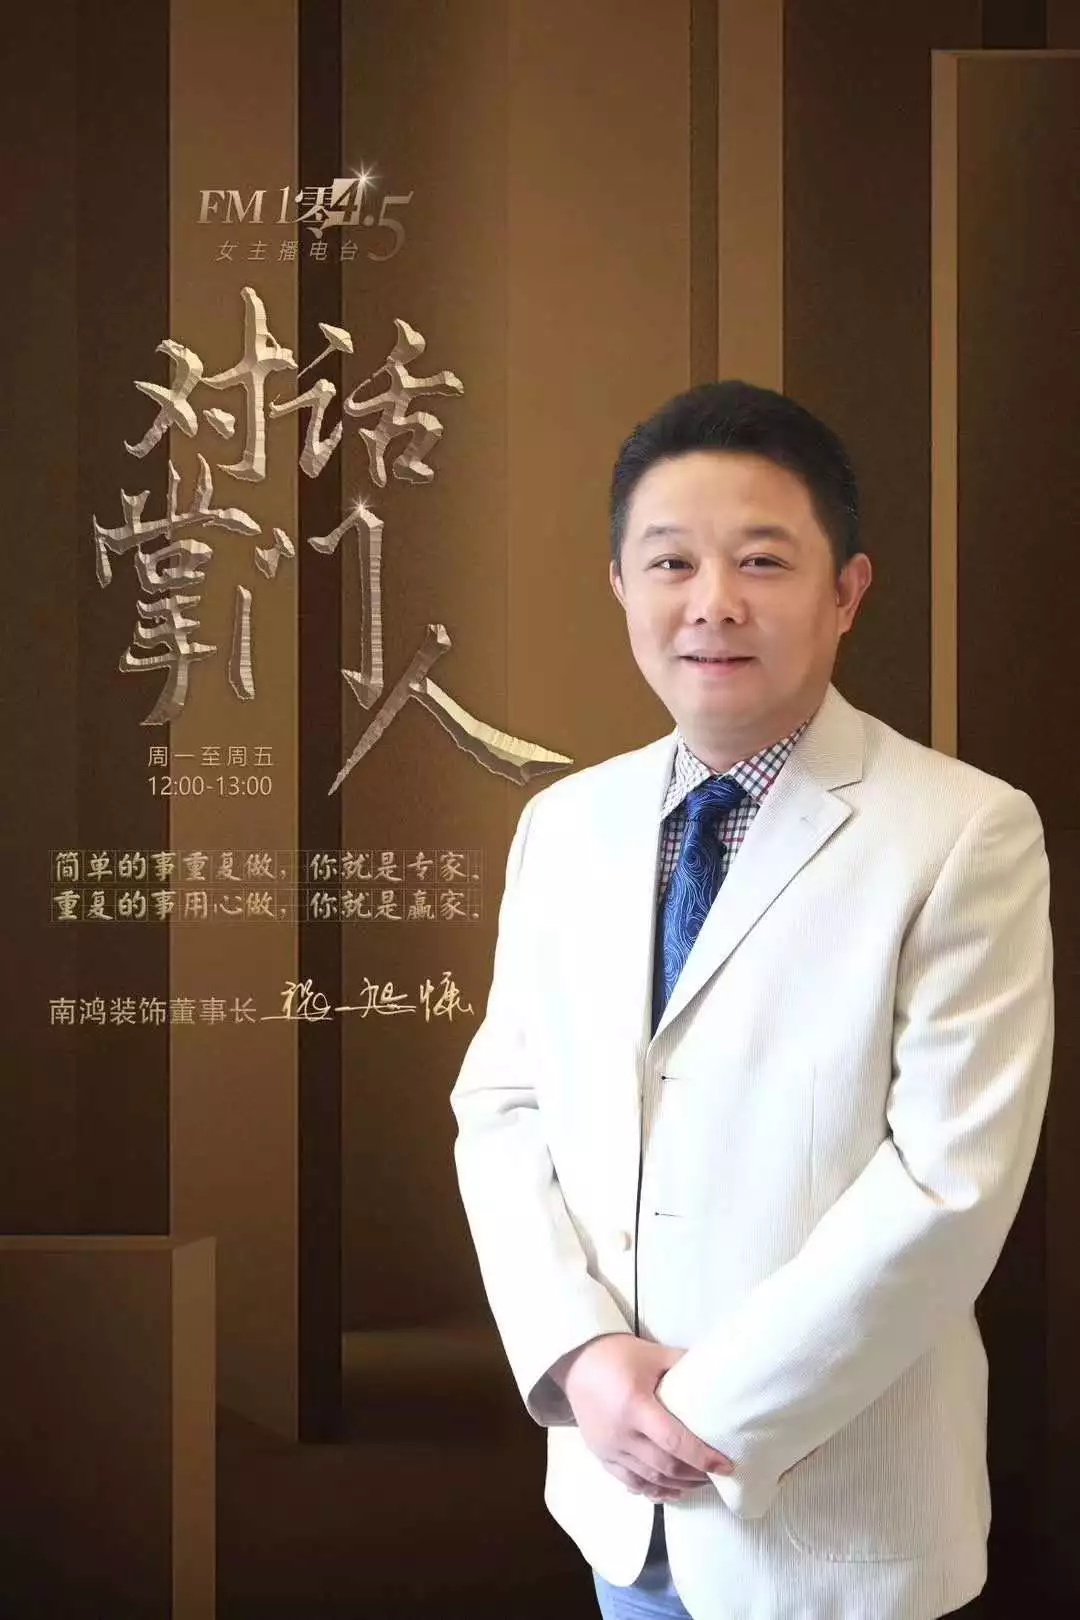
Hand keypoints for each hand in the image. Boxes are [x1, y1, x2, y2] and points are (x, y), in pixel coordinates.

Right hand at [553, 1334, 733, 1502]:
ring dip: (678, 1486)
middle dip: (695, 1475)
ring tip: (700, 1483)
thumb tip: (716, 1373)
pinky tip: (671, 1491)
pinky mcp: (601, 1455)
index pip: (675, 1442)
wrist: (574, 1361)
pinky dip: (653, 1491)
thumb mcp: (652, 1354)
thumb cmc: (616, 1354)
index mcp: (636, 1406)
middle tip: (717, 1475)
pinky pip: (630, 1482)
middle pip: (665, 1467)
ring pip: (649, 1480)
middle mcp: (622, 1434)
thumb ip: (683, 1365)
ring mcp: (609, 1449)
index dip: (703, 1457)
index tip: (727, 1466)